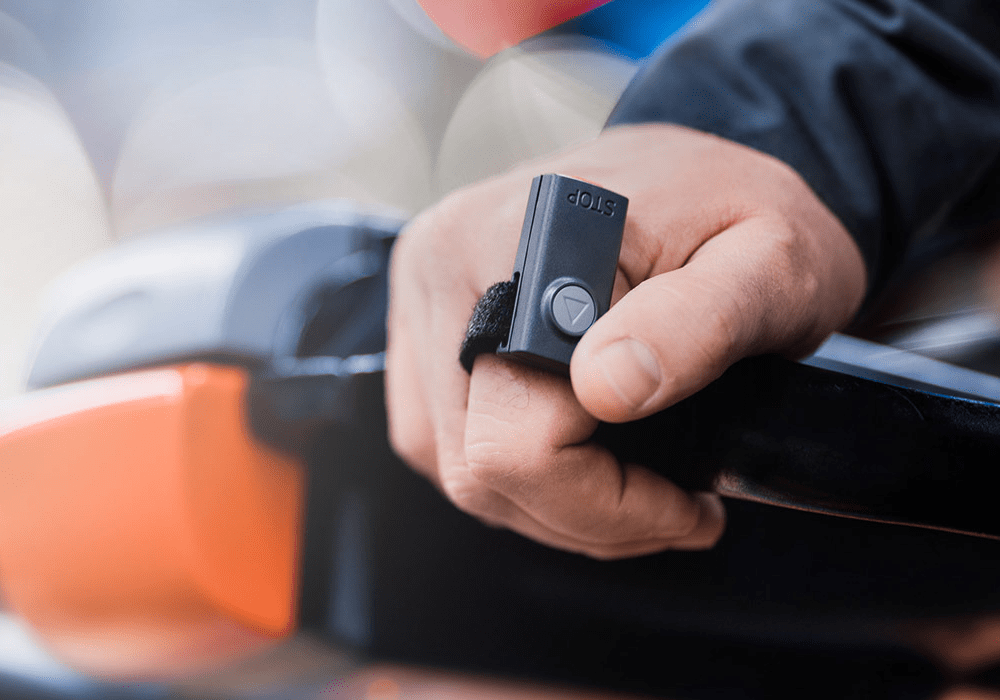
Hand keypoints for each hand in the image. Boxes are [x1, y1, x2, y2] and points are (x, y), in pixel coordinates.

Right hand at [385, 124, 865, 558]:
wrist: (696, 173)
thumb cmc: (742, 216)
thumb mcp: (772, 262)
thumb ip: (698, 322)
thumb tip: (606, 388)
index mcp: (522, 239)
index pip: (519, 440)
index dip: (607, 504)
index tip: (689, 506)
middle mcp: (445, 261)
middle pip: (475, 466)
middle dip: (583, 515)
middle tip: (669, 505)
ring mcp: (422, 290)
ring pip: (451, 465)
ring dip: (547, 502)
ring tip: (627, 484)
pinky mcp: (420, 318)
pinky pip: (437, 438)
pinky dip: (509, 469)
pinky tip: (573, 453)